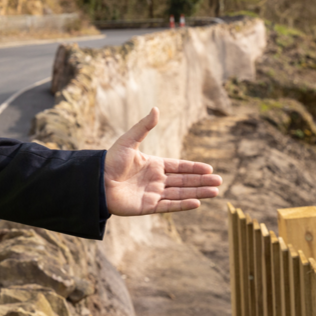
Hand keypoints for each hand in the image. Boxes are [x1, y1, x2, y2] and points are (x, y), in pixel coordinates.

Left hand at [104, 107, 222, 215]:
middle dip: (201, 182)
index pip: (178, 167)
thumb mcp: (129, 141)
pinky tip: (197, 203)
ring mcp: (153, 194)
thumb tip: (156, 109)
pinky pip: (169, 205)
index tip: (209, 169)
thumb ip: (144, 127)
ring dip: (197, 193)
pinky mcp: (148, 206)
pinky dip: (183, 205)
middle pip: (183, 181)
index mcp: (153, 165)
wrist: (96, 182)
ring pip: (180, 193)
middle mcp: (155, 180)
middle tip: (219, 181)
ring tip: (215, 192)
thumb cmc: (110, 161)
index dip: (194, 168)